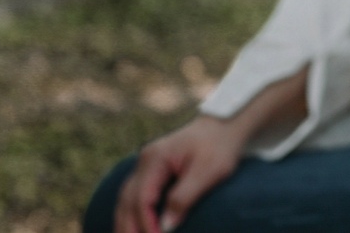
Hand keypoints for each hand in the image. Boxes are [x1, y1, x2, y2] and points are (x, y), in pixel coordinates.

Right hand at [114, 115, 244, 232]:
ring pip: (125, 198)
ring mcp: (145, 164)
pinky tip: (132, 227)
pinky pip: (133, 195)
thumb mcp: (209, 171)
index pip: (141, 198)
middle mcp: (145, 160)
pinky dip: (130, 213)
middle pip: (127, 200)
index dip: (146, 223)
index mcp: (156, 158)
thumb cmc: (219, 147)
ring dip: (124, 222)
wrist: (224, 126)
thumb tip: (164, 227)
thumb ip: (184, 197)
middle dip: (128, 227)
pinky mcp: (151, 170)